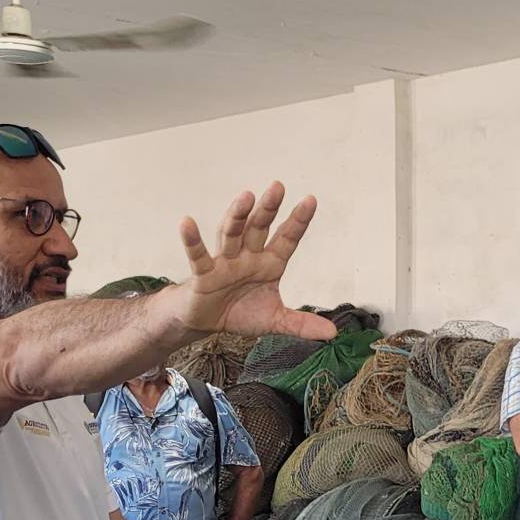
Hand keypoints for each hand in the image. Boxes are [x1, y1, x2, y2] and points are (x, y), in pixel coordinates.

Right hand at [176, 182, 337, 341]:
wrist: (207, 321)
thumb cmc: (241, 312)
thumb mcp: (275, 321)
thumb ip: (302, 324)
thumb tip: (332, 333)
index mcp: (269, 264)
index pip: (286, 239)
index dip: (298, 221)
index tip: (311, 200)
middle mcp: (248, 256)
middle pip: (259, 228)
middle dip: (268, 209)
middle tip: (278, 186)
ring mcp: (225, 262)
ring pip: (232, 234)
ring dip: (237, 216)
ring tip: (245, 197)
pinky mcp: (203, 274)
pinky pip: (198, 256)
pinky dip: (192, 240)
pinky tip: (187, 222)